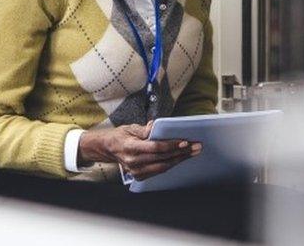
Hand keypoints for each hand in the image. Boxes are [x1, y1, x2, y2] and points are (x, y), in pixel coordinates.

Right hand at [78, 122, 201, 180]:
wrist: (107, 149)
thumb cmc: (120, 136)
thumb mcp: (130, 127)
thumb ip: (144, 129)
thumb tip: (156, 126)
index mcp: (130, 148)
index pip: (155, 148)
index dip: (171, 145)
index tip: (185, 141)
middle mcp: (133, 162)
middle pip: (162, 158)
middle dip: (181, 152)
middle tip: (196, 146)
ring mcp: (136, 171)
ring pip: (163, 166)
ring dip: (180, 159)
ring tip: (193, 152)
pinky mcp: (139, 176)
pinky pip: (159, 171)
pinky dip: (171, 164)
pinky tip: (181, 158)